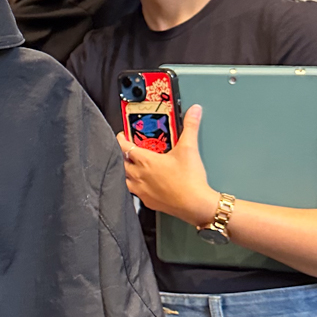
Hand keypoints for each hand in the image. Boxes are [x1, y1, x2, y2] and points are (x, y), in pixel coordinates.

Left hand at [116, 105, 218, 226]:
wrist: (195, 204)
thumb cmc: (190, 180)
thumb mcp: (190, 148)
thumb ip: (190, 127)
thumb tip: (194, 111)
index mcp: (146, 161)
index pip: (124, 147)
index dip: (120, 139)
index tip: (121, 135)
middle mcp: (139, 176)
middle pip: (122, 163)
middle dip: (122, 155)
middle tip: (126, 149)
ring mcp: (142, 190)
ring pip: (124, 179)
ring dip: (126, 171)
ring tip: (131, 166)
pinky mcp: (148, 202)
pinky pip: (134, 192)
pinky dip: (134, 186)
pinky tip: (141, 184)